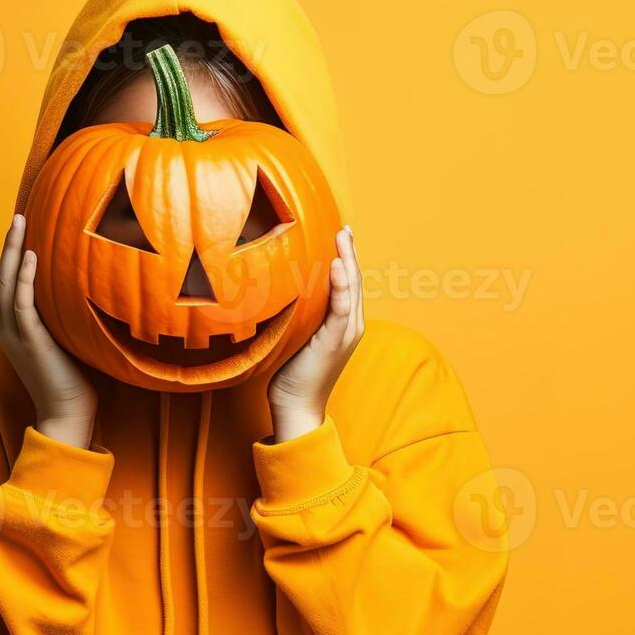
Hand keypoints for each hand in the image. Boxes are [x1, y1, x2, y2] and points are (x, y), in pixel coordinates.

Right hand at [0, 214, 97, 448]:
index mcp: (16, 326)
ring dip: (11, 250)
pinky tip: (29, 256)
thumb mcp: (70, 339)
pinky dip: (23, 278)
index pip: (10, 282)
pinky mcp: (28, 339)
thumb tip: (92, 291)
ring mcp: (16, 333)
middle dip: (9, 243)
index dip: (13, 254)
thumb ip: (70, 316)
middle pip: (2, 275)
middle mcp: (9, 326)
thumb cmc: (75, 381)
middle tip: (18, 214)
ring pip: (6, 282)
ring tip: (19, 222)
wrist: (67, 415)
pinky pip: (21, 303)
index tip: (24, 229)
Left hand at [268, 227, 362, 442]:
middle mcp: (351, 325)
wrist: (297, 405)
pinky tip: (337, 266)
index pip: (348, 284)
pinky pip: (341, 308)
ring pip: (352, 289)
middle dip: (350, 252)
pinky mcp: (335, 340)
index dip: (347, 258)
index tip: (341, 235)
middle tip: (345, 229)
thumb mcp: (296, 335)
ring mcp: (346, 333)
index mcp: (344, 323)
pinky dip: (341, 286)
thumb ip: (299, 314)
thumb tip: (280, 291)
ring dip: (348, 260)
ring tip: (343, 237)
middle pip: (354, 281)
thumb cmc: (292, 373)